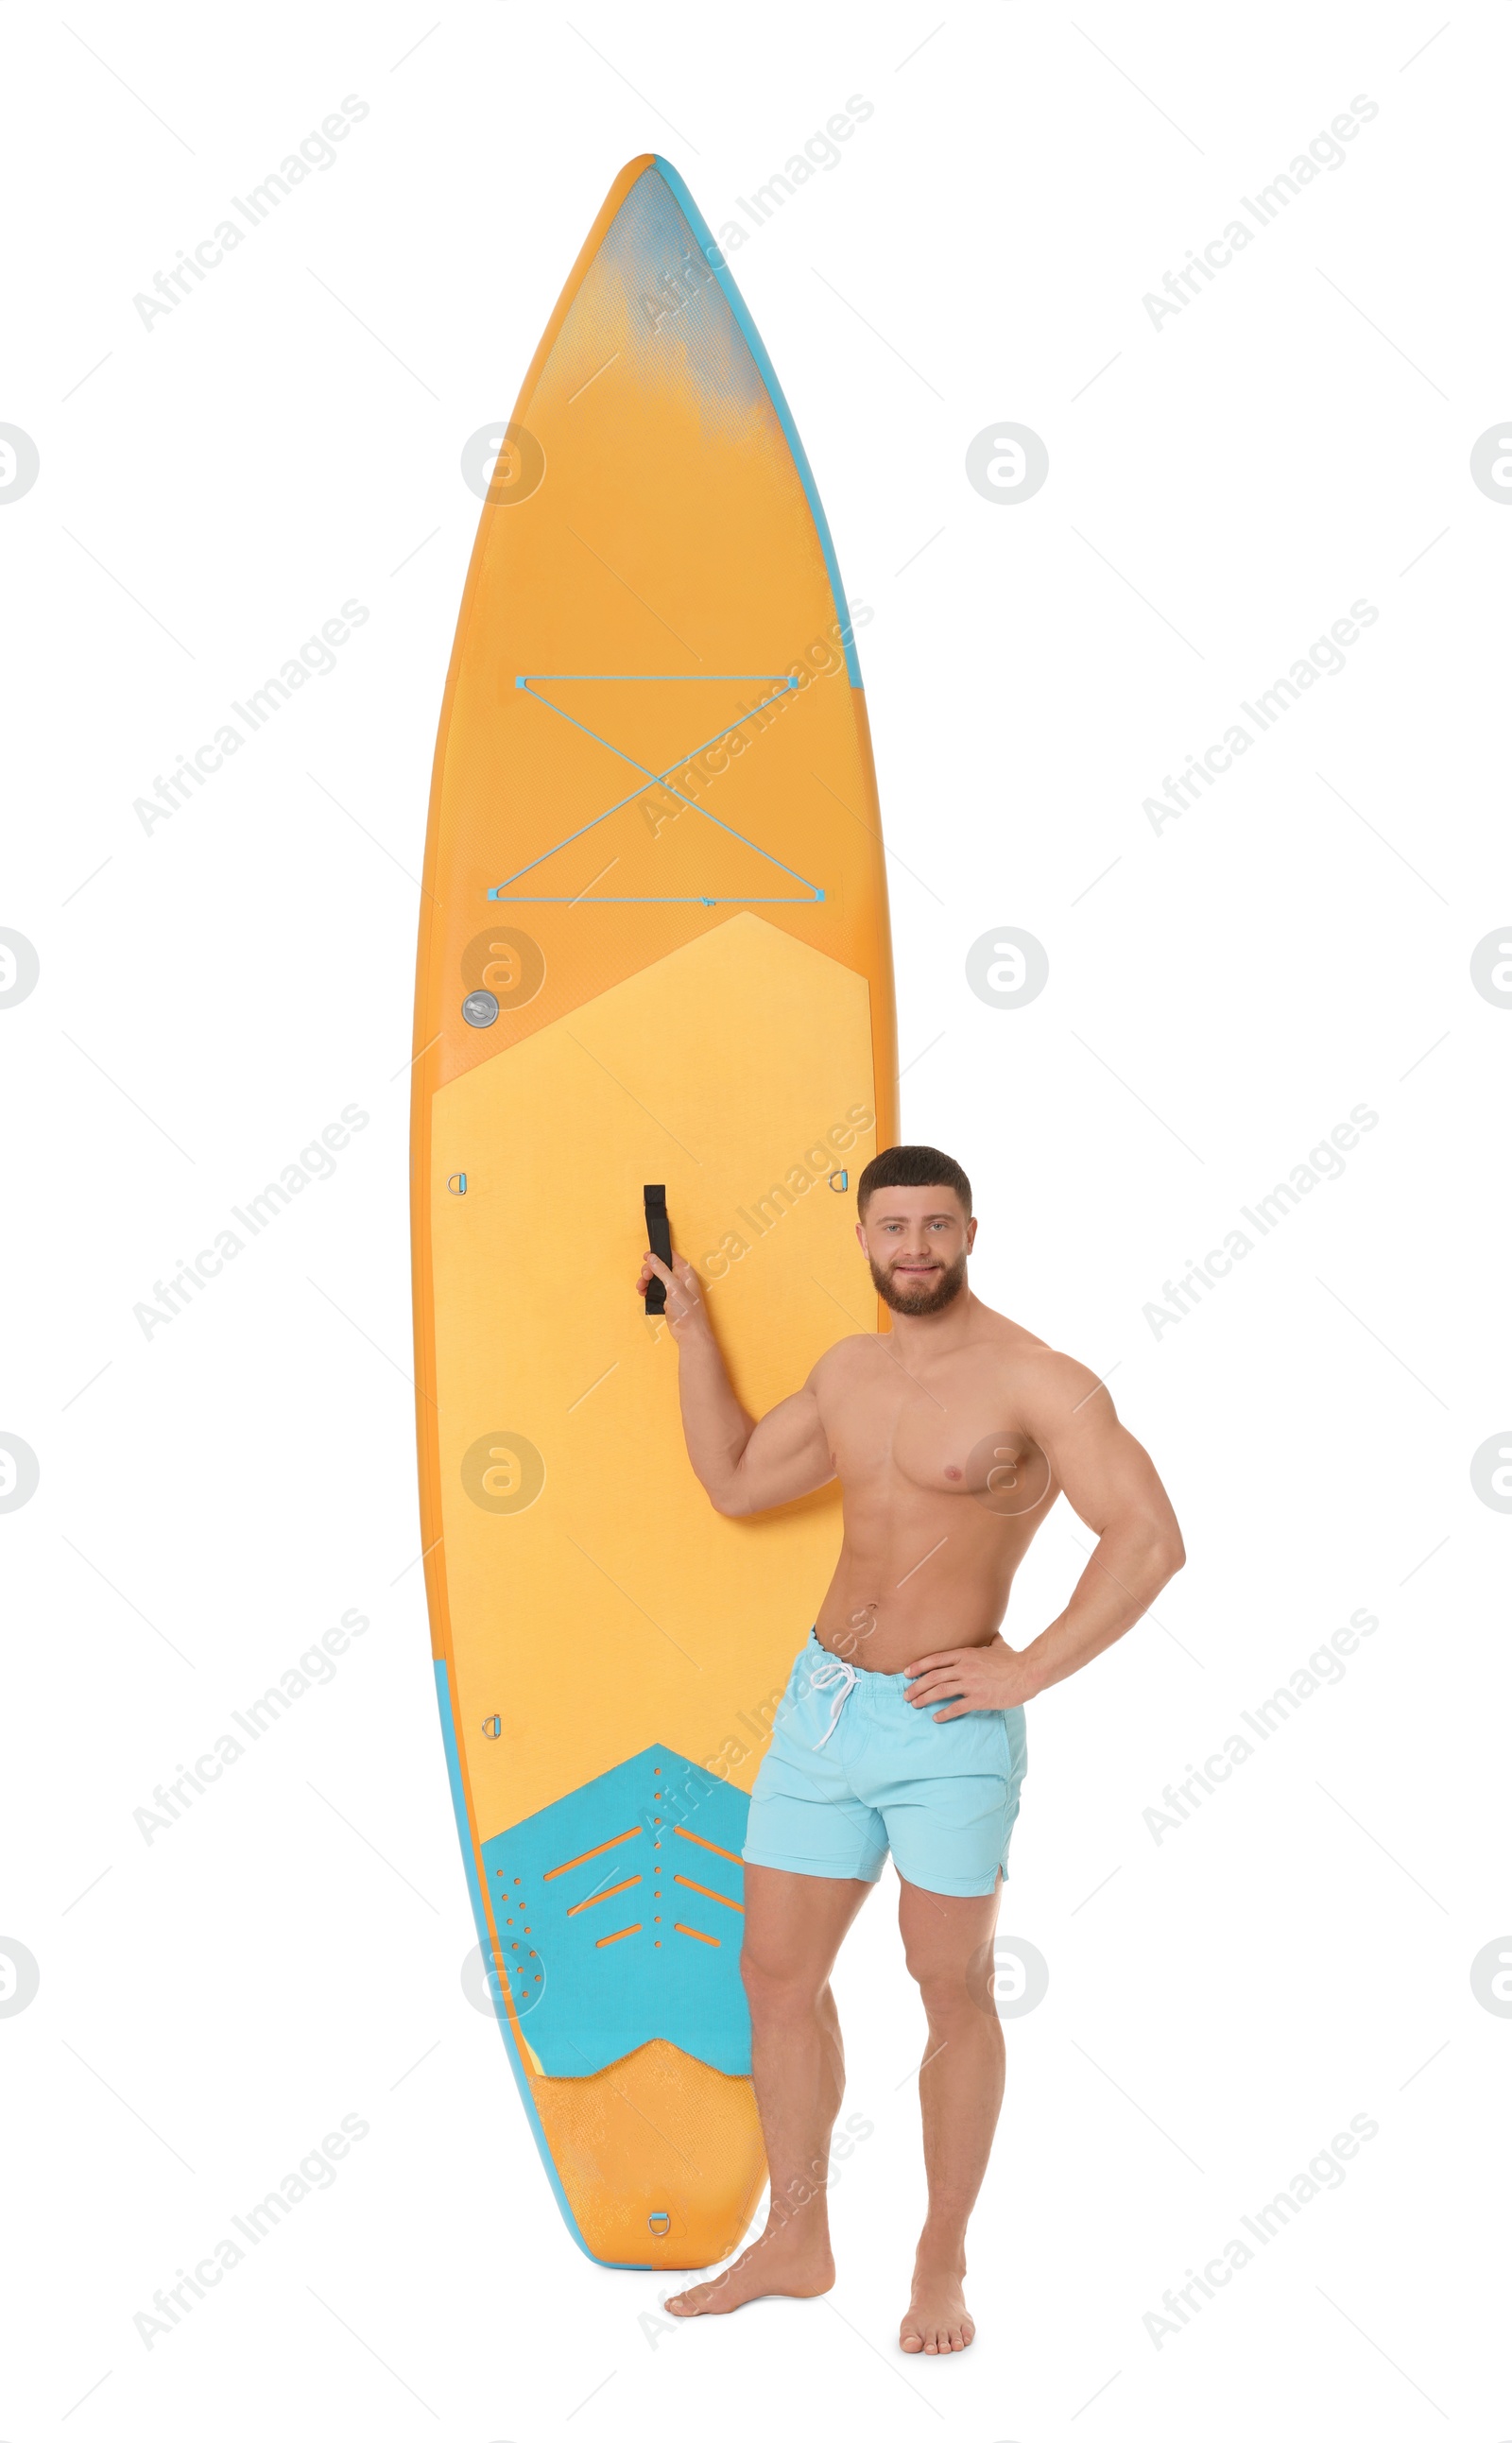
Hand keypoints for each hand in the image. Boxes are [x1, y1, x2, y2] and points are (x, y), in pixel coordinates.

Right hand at [635, 1248, 710, 1341]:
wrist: (690, 1333)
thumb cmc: (689, 1311)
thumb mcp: (674, 1287)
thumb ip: (662, 1270)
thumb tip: (652, 1258)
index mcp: (685, 1272)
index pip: (670, 1256)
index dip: (658, 1255)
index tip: (646, 1257)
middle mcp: (680, 1279)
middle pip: (660, 1267)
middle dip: (649, 1270)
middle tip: (644, 1277)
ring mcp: (674, 1290)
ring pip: (656, 1279)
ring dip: (646, 1281)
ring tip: (641, 1287)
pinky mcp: (669, 1300)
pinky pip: (656, 1290)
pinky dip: (648, 1290)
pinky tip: (643, 1293)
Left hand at [904, 1636, 1040, 1720]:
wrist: (1027, 1673)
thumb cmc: (1014, 1659)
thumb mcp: (999, 1645)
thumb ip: (991, 1639)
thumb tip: (993, 1632)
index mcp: (966, 1654)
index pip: (935, 1659)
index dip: (918, 1666)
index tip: (906, 1673)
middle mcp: (964, 1668)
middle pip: (933, 1677)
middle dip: (916, 1687)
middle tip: (907, 1695)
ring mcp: (971, 1683)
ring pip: (940, 1691)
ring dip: (924, 1699)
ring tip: (915, 1705)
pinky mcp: (979, 1699)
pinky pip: (956, 1707)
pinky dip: (944, 1713)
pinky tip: (936, 1718)